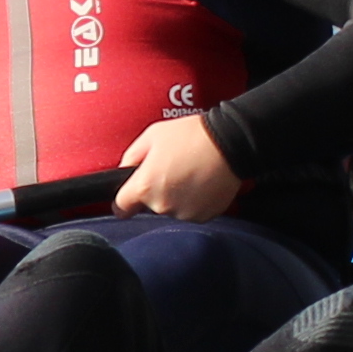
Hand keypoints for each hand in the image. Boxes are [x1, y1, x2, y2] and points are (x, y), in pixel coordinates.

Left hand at [114, 114, 244, 222]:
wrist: (231, 142)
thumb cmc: (192, 135)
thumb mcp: (152, 136)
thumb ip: (131, 157)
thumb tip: (124, 171)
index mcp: (144, 187)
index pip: (121, 207)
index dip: (124, 201)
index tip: (129, 198)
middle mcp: (162, 205)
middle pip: (149, 205)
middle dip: (156, 190)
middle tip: (172, 169)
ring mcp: (185, 212)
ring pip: (172, 208)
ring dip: (176, 196)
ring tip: (190, 173)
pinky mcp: (205, 215)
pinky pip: (192, 210)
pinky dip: (195, 200)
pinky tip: (202, 182)